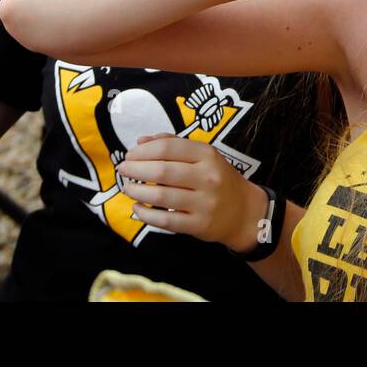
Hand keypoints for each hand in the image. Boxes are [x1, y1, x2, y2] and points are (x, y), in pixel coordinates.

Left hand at [118, 134, 267, 248]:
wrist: (244, 211)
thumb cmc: (218, 178)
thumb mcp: (203, 155)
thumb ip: (173, 144)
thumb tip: (141, 141)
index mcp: (207, 155)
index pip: (168, 148)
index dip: (143, 151)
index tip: (130, 155)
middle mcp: (207, 177)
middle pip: (162, 171)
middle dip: (136, 170)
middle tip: (123, 170)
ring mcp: (204, 202)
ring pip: (161, 196)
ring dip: (137, 191)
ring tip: (127, 188)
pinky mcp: (199, 225)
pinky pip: (166, 220)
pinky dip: (146, 214)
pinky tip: (137, 208)